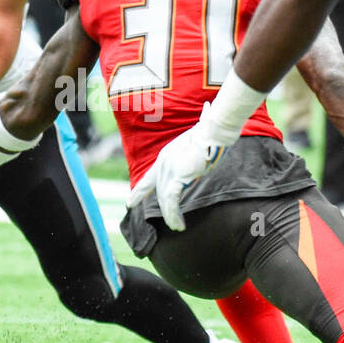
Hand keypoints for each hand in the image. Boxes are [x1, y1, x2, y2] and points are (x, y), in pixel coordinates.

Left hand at [126, 101, 230, 230]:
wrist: (213, 132)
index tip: (130, 203)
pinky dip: (174, 215)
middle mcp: (164, 163)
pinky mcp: (176, 178)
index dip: (140, 192)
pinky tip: (178, 224)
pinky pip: (171, 202)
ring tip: (178, 227)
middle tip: (171, 224)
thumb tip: (207, 115)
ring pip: (164, 200)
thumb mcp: (199, 138)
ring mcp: (168, 170)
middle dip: (163, 210)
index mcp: (166, 156)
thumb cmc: (210, 132)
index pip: (149, 178)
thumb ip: (197, 139)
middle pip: (158, 192)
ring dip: (171, 216)